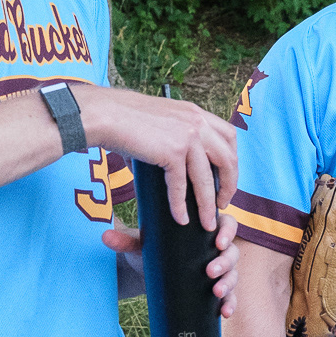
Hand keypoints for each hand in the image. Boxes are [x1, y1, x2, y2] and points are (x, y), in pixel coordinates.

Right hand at [71, 84, 238, 230]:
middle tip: (223, 204)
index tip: (226, 178)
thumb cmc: (122, 118)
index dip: (232, 160)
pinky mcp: (171, 151)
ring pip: (206, 179)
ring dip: (208, 205)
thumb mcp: (159, 123)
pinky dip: (180, 206)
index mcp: (196, 113)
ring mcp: (187, 136)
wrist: (104, 113)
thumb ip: (170, 142)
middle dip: (230, 186)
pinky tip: (181, 219)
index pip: (229, 137)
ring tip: (207, 223)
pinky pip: (180, 186)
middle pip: (228, 159)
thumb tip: (169, 170)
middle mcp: (197, 122)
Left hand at [102, 216, 241, 316]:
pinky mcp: (213, 289)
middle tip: (209, 272)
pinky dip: (229, 304)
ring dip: (229, 284)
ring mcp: (217, 270)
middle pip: (231, 252)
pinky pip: (229, 296)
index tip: (217, 242)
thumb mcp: (140, 244)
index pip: (225, 224)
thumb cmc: (149, 251)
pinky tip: (225, 314)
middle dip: (225, 263)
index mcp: (203, 230)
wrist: (146, 273)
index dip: (227, 231)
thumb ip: (124, 240)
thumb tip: (105, 236)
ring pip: (233, 274)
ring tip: (217, 293)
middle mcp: (214, 249)